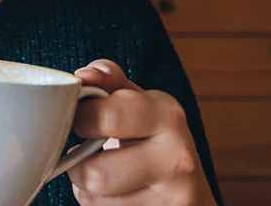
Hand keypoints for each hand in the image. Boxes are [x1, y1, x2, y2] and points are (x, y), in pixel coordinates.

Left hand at [69, 60, 216, 205]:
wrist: (190, 191)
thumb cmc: (151, 139)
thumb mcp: (136, 101)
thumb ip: (107, 81)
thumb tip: (83, 77)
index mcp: (167, 115)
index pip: (102, 118)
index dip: (80, 120)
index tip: (85, 121)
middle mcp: (177, 159)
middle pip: (95, 173)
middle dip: (79, 165)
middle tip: (90, 155)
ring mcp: (175, 198)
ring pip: (94, 200)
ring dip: (89, 190)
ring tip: (109, 176)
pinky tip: (120, 196)